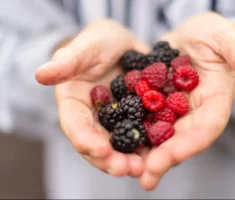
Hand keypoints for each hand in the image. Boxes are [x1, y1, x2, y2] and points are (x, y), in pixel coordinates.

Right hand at [35, 20, 149, 176]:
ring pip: (121, 147)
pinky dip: (151, 148)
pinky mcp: (138, 120)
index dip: (85, 139)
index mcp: (75, 103)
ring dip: (132, 160)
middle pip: (98, 145)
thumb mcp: (87, 46)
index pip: (75, 126)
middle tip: (126, 170)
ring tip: (145, 169)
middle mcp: (94, 119)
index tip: (99, 149)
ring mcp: (117, 122)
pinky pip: (143, 136)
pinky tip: (161, 154)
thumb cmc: (100, 42)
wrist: (125, 45)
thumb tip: (40, 74)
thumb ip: (68, 61)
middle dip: (110, 160)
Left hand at [139, 12, 234, 189]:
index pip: (207, 128)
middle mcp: (194, 113)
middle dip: (164, 159)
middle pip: (181, 140)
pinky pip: (142, 120)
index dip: (191, 144)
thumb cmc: (211, 35)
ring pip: (160, 136)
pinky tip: (115, 144)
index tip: (172, 157)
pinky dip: (129, 132)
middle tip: (146, 177)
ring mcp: (173, 112)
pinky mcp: (155, 105)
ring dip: (145, 154)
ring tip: (127, 169)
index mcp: (215, 101)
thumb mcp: (224, 36)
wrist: (188, 36)